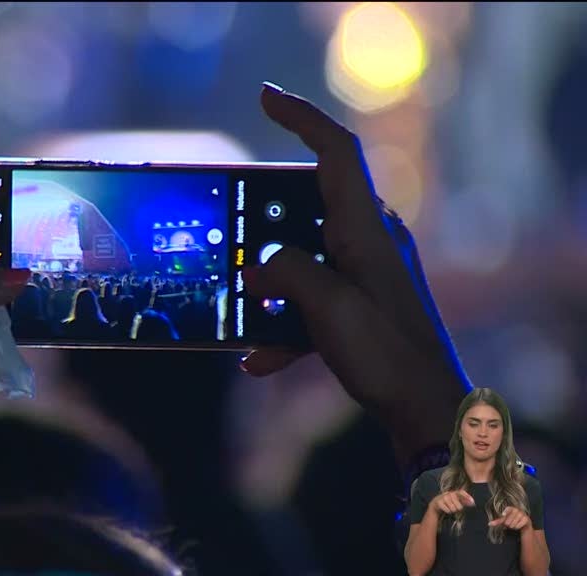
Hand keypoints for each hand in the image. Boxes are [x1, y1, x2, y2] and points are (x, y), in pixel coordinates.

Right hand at [240, 82, 470, 464]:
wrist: (425, 409)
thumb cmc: (386, 354)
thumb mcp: (330, 307)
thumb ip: (286, 274)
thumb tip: (256, 267)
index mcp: (365, 229)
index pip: (336, 153)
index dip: (301, 118)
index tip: (264, 96)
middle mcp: (366, 242)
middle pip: (306, 205)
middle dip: (263, 220)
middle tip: (228, 229)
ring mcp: (362, 273)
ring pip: (301, 257)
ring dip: (267, 282)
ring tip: (237, 304)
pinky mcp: (357, 306)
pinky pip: (308, 301)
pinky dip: (281, 324)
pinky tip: (257, 358)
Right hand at [430, 490, 474, 515]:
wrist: (436, 504)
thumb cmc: (449, 503)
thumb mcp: (457, 501)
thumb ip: (465, 501)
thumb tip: (473, 503)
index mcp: (455, 493)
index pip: (461, 492)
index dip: (467, 497)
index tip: (473, 502)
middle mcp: (449, 493)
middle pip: (459, 505)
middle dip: (458, 508)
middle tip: (455, 507)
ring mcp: (443, 497)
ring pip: (453, 508)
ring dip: (452, 510)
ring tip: (450, 508)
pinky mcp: (438, 502)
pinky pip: (447, 510)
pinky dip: (448, 511)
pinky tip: (445, 509)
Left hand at [488, 507, 532, 531]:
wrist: (523, 524)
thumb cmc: (512, 520)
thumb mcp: (504, 521)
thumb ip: (497, 522)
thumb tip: (489, 524)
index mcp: (511, 508)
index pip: (508, 509)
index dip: (505, 512)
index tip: (503, 514)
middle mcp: (517, 510)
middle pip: (508, 520)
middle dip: (508, 524)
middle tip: (510, 523)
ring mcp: (522, 514)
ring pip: (513, 523)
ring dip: (512, 526)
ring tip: (514, 524)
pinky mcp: (526, 519)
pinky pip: (518, 525)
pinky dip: (517, 527)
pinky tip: (519, 525)